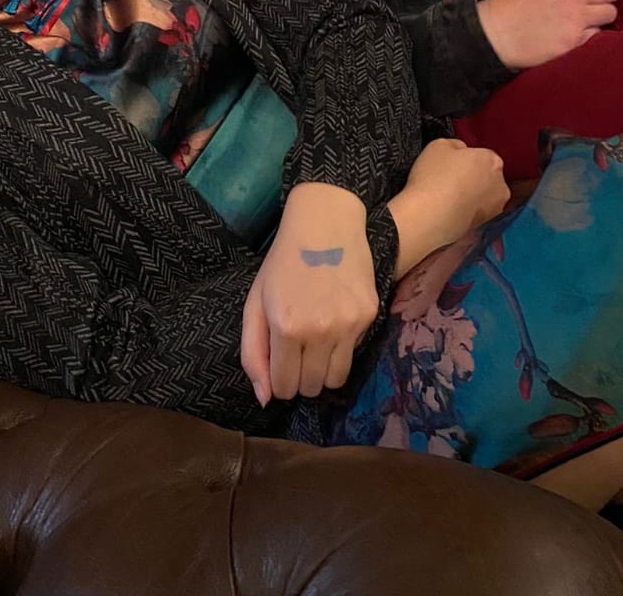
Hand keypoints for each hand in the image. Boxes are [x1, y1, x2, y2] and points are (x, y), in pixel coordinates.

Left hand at [240, 183, 376, 406]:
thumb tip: (265, 399)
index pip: (285, 388)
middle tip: (298, 351)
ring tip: (317, 343)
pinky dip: (343, 345)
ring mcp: (349, 324)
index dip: (279, 380)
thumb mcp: (255, 304)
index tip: (280, 361)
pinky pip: (355, 351)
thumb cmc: (283, 262)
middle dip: (301, 377)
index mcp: (286, 329)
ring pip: (337, 379)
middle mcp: (320, 331)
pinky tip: (335, 317)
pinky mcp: (369, 314)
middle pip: (312, 388)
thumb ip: (253, 354)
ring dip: (324, 369)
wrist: (325, 223)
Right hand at [388, 138, 508, 278]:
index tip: (451, 165)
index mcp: (492, 160)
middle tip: (449, 181)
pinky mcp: (484, 227)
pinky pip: (475, 214)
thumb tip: (462, 152)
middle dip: (473, 178)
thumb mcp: (439, 145)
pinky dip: (466, 212)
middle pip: (487, 177)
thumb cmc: (434, 177)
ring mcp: (494, 209)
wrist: (429, 217)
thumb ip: (456, 145)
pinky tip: (449, 212)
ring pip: (483, 197)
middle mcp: (500, 185)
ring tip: (447, 198)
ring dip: (471, 196)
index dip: (466, 160)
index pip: (482, 156)